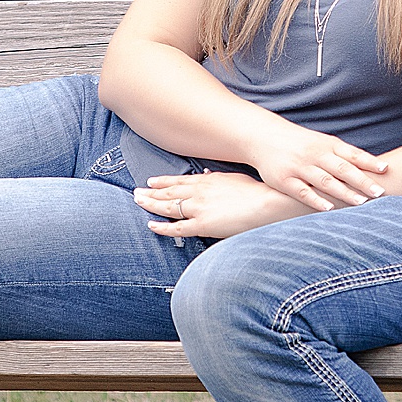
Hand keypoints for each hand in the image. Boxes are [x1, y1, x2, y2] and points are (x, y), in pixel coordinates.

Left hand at [134, 171, 303, 239]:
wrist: (265, 202)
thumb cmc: (254, 191)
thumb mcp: (233, 178)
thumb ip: (218, 178)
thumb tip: (209, 174)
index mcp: (207, 180)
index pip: (179, 180)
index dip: (163, 181)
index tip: (151, 181)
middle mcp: (198, 192)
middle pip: (169, 192)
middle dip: (151, 192)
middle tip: (137, 192)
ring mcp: (199, 208)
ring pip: (168, 207)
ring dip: (151, 204)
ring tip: (139, 202)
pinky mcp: (202, 224)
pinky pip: (177, 228)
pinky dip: (162, 227)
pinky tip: (151, 225)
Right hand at [248, 121, 389, 210]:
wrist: (263, 136)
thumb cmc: (300, 143)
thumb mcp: (321, 143)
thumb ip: (343, 155)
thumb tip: (372, 169)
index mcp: (327, 144)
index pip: (352, 153)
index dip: (369, 161)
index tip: (386, 169)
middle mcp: (315, 154)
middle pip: (342, 168)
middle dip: (362, 180)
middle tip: (380, 192)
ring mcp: (300, 166)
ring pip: (325, 180)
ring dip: (344, 192)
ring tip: (362, 202)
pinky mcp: (285, 180)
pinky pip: (302, 191)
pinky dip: (316, 200)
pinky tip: (329, 208)